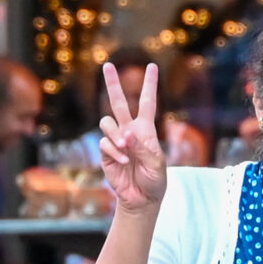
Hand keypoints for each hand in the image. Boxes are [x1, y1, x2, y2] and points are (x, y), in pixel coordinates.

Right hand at [98, 60, 166, 211]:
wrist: (142, 198)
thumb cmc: (154, 180)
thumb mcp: (157, 163)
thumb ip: (143, 147)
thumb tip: (127, 134)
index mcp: (145, 129)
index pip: (148, 102)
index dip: (150, 84)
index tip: (152, 66)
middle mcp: (129, 130)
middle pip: (118, 102)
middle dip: (112, 83)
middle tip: (107, 65)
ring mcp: (116, 141)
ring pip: (107, 122)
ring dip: (116, 134)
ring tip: (126, 149)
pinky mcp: (106, 153)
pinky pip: (105, 143)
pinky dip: (115, 151)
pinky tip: (124, 161)